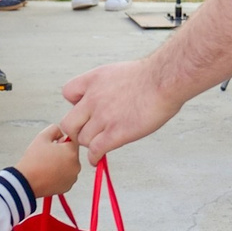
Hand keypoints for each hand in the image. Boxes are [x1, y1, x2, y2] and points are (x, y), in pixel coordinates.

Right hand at [13, 127, 81, 197]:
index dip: (61, 142)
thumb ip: (55, 129)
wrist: (26, 181)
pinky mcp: (68, 187)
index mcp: (72, 152)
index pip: (72, 141)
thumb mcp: (42, 137)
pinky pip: (66, 177)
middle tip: (47, 156)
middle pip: (71, 154)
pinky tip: (48, 174)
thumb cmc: (33, 160)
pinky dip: (59, 175)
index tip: (52, 147)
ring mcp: (72, 178)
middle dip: (62, 153)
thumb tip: (60, 133)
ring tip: (47, 166)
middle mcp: (76, 166)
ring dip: (61, 164)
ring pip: (69, 166)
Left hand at [58, 58, 185, 157]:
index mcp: (93, 80)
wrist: (163, 81)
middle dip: (76, 130)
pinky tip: (98, 159)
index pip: (68, 93)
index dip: (75, 105)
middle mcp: (93, 99)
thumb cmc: (150, 76)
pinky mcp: (115, 133)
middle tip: (87, 133)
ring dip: (89, 144)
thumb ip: (107, 86)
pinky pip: (95, 150)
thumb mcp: (118, 72)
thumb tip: (108, 98)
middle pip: (69, 122)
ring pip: (82, 139)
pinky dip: (94, 157)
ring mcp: (102, 117)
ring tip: (98, 145)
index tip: (86, 110)